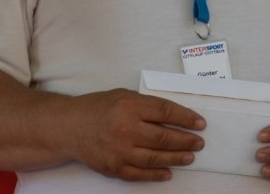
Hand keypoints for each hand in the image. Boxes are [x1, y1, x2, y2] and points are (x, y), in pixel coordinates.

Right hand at [71, 88, 205, 181]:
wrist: (69, 127)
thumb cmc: (98, 108)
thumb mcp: (123, 96)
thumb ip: (147, 105)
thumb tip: (175, 116)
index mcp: (129, 106)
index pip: (165, 112)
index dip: (186, 118)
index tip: (200, 123)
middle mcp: (125, 128)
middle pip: (164, 137)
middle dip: (186, 140)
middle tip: (199, 142)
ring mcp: (119, 150)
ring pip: (155, 157)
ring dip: (176, 158)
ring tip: (190, 156)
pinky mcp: (113, 167)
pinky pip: (139, 173)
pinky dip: (156, 174)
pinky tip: (168, 172)